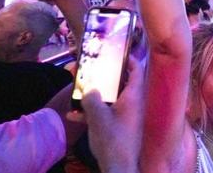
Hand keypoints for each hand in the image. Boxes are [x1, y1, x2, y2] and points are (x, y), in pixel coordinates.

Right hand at [67, 57, 143, 172]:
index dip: (129, 59)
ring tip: (78, 94)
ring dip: (97, 96)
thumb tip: (90, 89)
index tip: (118, 53)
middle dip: (106, 78)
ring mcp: (131, 116)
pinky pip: (110, 113)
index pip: (137, 69)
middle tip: (92, 71)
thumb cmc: (112, 140)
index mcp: (134, 96)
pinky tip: (75, 116)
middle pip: (123, 83)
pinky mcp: (124, 128)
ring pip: (114, 99)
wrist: (119, 169)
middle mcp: (136, 104)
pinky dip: (96, 112)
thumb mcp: (97, 117)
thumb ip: (91, 98)